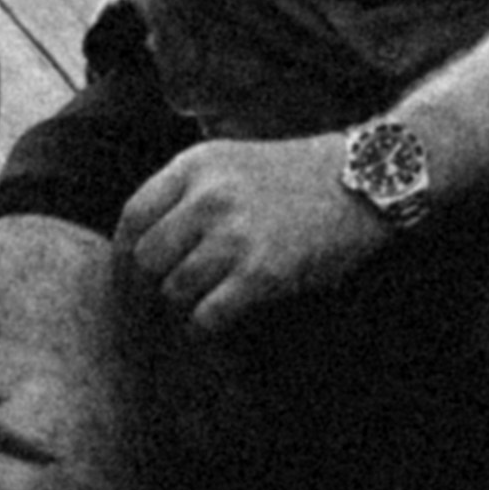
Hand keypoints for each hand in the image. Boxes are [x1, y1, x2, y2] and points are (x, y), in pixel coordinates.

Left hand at [112, 134, 384, 338]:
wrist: (363, 181)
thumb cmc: (297, 178)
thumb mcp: (232, 164)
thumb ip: (187, 194)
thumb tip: (140, 251)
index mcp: (196, 165)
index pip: (132, 217)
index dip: (125, 255)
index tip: (131, 278)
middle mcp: (209, 197)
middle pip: (146, 258)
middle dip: (152, 285)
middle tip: (164, 302)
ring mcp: (235, 235)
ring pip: (174, 290)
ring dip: (185, 305)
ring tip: (204, 303)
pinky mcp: (262, 272)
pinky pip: (207, 315)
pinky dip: (207, 326)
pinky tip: (221, 320)